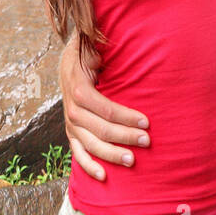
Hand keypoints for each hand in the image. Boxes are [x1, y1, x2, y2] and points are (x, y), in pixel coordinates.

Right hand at [59, 41, 149, 180]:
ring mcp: (70, 121)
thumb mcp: (94, 45)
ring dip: (111, 154)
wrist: (69, 59)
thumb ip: (106, 44)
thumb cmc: (89, 52)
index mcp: (78, 85)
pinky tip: (103, 176)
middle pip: (98, 128)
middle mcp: (71, 107)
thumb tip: (124, 38)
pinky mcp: (71, 131)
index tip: (146, 121)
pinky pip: (77, 152)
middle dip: (124, 136)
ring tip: (132, 160)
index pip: (103, 107)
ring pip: (90, 143)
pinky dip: (88, 165)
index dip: (125, 116)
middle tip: (146, 141)